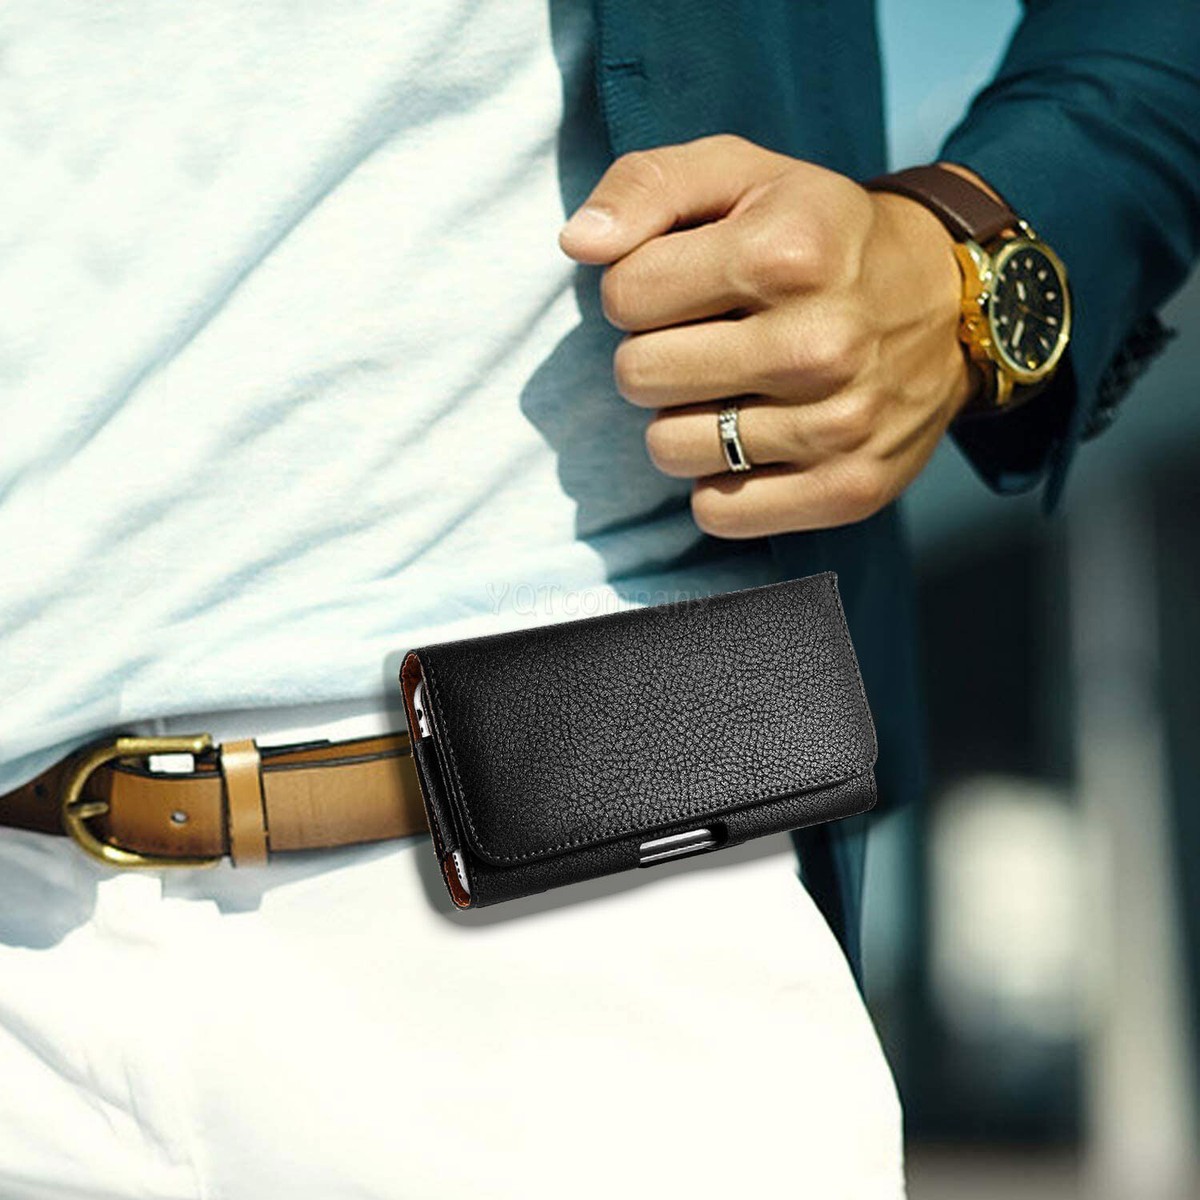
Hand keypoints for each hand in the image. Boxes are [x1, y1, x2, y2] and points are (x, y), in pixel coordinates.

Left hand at [558, 134, 979, 536]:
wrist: (948, 300)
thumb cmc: (820, 234)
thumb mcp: (742, 174)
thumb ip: (647, 185)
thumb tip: (577, 243)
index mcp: (786, 253)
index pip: (623, 295)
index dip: (640, 288)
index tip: (687, 284)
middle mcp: (818, 344)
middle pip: (637, 377)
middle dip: (655, 355)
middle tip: (708, 340)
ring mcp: (838, 425)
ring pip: (668, 449)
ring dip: (684, 420)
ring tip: (733, 388)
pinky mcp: (847, 489)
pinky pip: (717, 513)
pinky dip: (720, 482)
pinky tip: (753, 441)